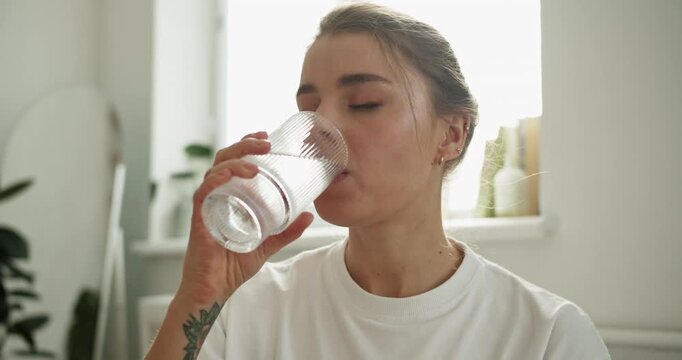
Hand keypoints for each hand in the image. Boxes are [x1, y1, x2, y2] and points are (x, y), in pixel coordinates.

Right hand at [177, 131, 313, 304]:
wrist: (214, 290)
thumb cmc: (232, 266)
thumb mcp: (267, 244)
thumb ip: (286, 231)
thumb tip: (308, 215)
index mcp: (228, 197)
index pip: (233, 162)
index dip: (246, 146)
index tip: (266, 138)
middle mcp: (215, 197)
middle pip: (224, 159)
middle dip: (244, 146)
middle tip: (266, 144)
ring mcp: (206, 206)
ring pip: (215, 171)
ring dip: (235, 161)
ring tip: (256, 163)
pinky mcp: (199, 219)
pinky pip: (203, 193)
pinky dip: (216, 181)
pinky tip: (229, 176)